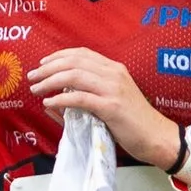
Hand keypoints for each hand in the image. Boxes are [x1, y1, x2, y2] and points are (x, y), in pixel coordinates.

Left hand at [30, 48, 173, 169]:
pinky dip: (60, 99)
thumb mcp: (114, 99)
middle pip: (74, 62)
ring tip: (36, 89)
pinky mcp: (111, 107)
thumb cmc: (134, 122)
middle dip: (48, 68)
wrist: (157, 136)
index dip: (59, 56)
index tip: (43, 64)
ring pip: (74, 76)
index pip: (82, 53)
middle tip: (33, 76)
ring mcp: (113, 89)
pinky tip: (49, 102)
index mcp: (114, 69)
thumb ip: (91, 93)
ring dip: (50, 81)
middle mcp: (113, 74)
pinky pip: (79, 98)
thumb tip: (60, 95)